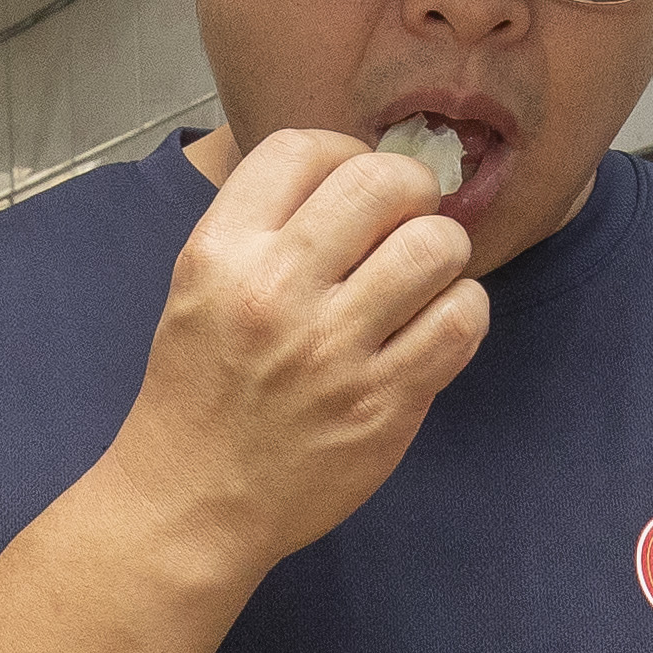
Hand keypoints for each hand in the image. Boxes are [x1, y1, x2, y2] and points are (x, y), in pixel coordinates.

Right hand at [101, 130, 483, 580]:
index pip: (303, 149)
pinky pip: (460, 321)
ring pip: (434, 246)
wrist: (189, 503)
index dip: (346, 152)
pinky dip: (462, 311)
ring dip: (443, 252)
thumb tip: (349, 169)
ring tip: (424, 277)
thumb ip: (263, 227)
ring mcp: (333, 350)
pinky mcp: (382, 404)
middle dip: (410, 191)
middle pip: (383, 182)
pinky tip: (437, 324)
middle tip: (406, 221)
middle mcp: (276, 291)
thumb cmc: (199, 392)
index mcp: (221, 253)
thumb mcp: (199, 287)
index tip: (354, 183)